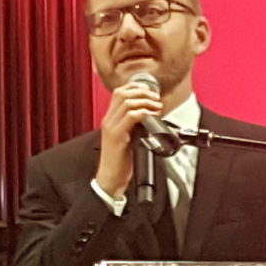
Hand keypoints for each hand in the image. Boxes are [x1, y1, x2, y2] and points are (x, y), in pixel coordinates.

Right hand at [94, 81, 161, 197]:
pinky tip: (151, 116)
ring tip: (156, 107)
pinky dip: (143, 113)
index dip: (135, 87)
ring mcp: (111, 127)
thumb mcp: (127, 138)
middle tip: (155, 98)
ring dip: (145, 102)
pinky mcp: (117, 136)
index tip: (149, 90)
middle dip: (142, 92)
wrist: (110, 178)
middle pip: (122, 94)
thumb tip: (149, 115)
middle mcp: (108, 120)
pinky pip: (130, 117)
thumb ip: (133, 126)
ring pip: (127, 103)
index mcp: (110, 119)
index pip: (119, 93)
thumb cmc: (120, 161)